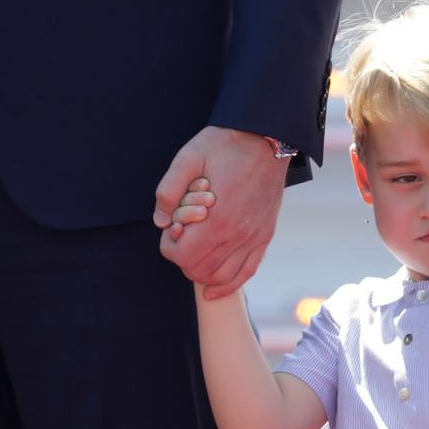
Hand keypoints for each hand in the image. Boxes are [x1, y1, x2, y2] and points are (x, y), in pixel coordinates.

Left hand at [155, 126, 287, 298]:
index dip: (169, 246)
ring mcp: (254, 238)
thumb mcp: (187, 158)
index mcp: (217, 219)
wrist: (266, 138)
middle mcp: (237, 235)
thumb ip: (168, 191)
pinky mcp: (264, 236)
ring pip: (221, 277)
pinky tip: (213, 290)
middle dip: (183, 259)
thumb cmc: (225, 145)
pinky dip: (228, 285)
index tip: (172, 228)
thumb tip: (161, 221)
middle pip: (199, 270)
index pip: (183, 256)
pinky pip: (246, 272)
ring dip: (202, 272)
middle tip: (182, 238)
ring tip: (195, 253)